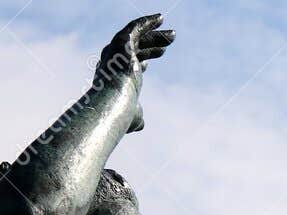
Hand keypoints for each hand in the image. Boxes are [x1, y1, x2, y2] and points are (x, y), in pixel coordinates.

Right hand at [96, 14, 175, 131]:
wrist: (116, 104)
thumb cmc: (123, 114)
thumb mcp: (132, 117)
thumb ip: (137, 117)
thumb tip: (140, 125)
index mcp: (113, 77)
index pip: (127, 65)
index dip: (139, 61)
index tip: (148, 61)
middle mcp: (112, 61)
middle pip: (135, 50)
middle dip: (152, 45)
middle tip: (169, 43)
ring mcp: (116, 51)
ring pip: (137, 38)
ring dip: (156, 35)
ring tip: (174, 35)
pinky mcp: (121, 42)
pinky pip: (134, 28)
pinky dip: (146, 22)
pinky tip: (159, 18)